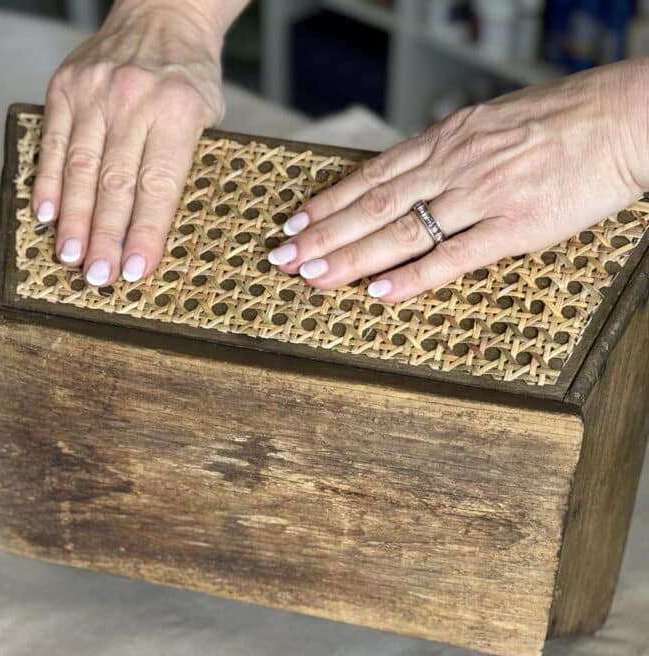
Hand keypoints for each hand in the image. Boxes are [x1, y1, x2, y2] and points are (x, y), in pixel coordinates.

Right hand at [32, 0, 236, 286]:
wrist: (161, 14)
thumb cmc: (188, 78)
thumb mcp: (207, 117)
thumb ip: (183, 165)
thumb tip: (156, 231)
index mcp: (178, 110)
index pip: (158, 185)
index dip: (145, 232)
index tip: (135, 270)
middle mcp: (134, 99)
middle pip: (116, 183)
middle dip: (106, 237)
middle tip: (98, 277)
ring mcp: (95, 91)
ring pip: (80, 167)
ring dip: (74, 219)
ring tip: (70, 257)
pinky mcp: (65, 85)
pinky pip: (52, 142)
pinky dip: (47, 182)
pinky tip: (44, 215)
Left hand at [267, 61, 648, 301]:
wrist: (625, 118)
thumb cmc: (564, 121)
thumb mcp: (492, 124)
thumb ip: (449, 153)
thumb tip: (410, 176)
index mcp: (449, 139)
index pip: (373, 174)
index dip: (329, 202)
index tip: (294, 224)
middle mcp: (455, 164)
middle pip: (373, 205)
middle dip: (322, 236)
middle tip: (282, 260)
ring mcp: (482, 196)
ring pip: (401, 230)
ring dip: (351, 258)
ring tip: (312, 279)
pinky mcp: (514, 228)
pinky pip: (452, 257)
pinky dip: (412, 277)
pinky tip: (379, 294)